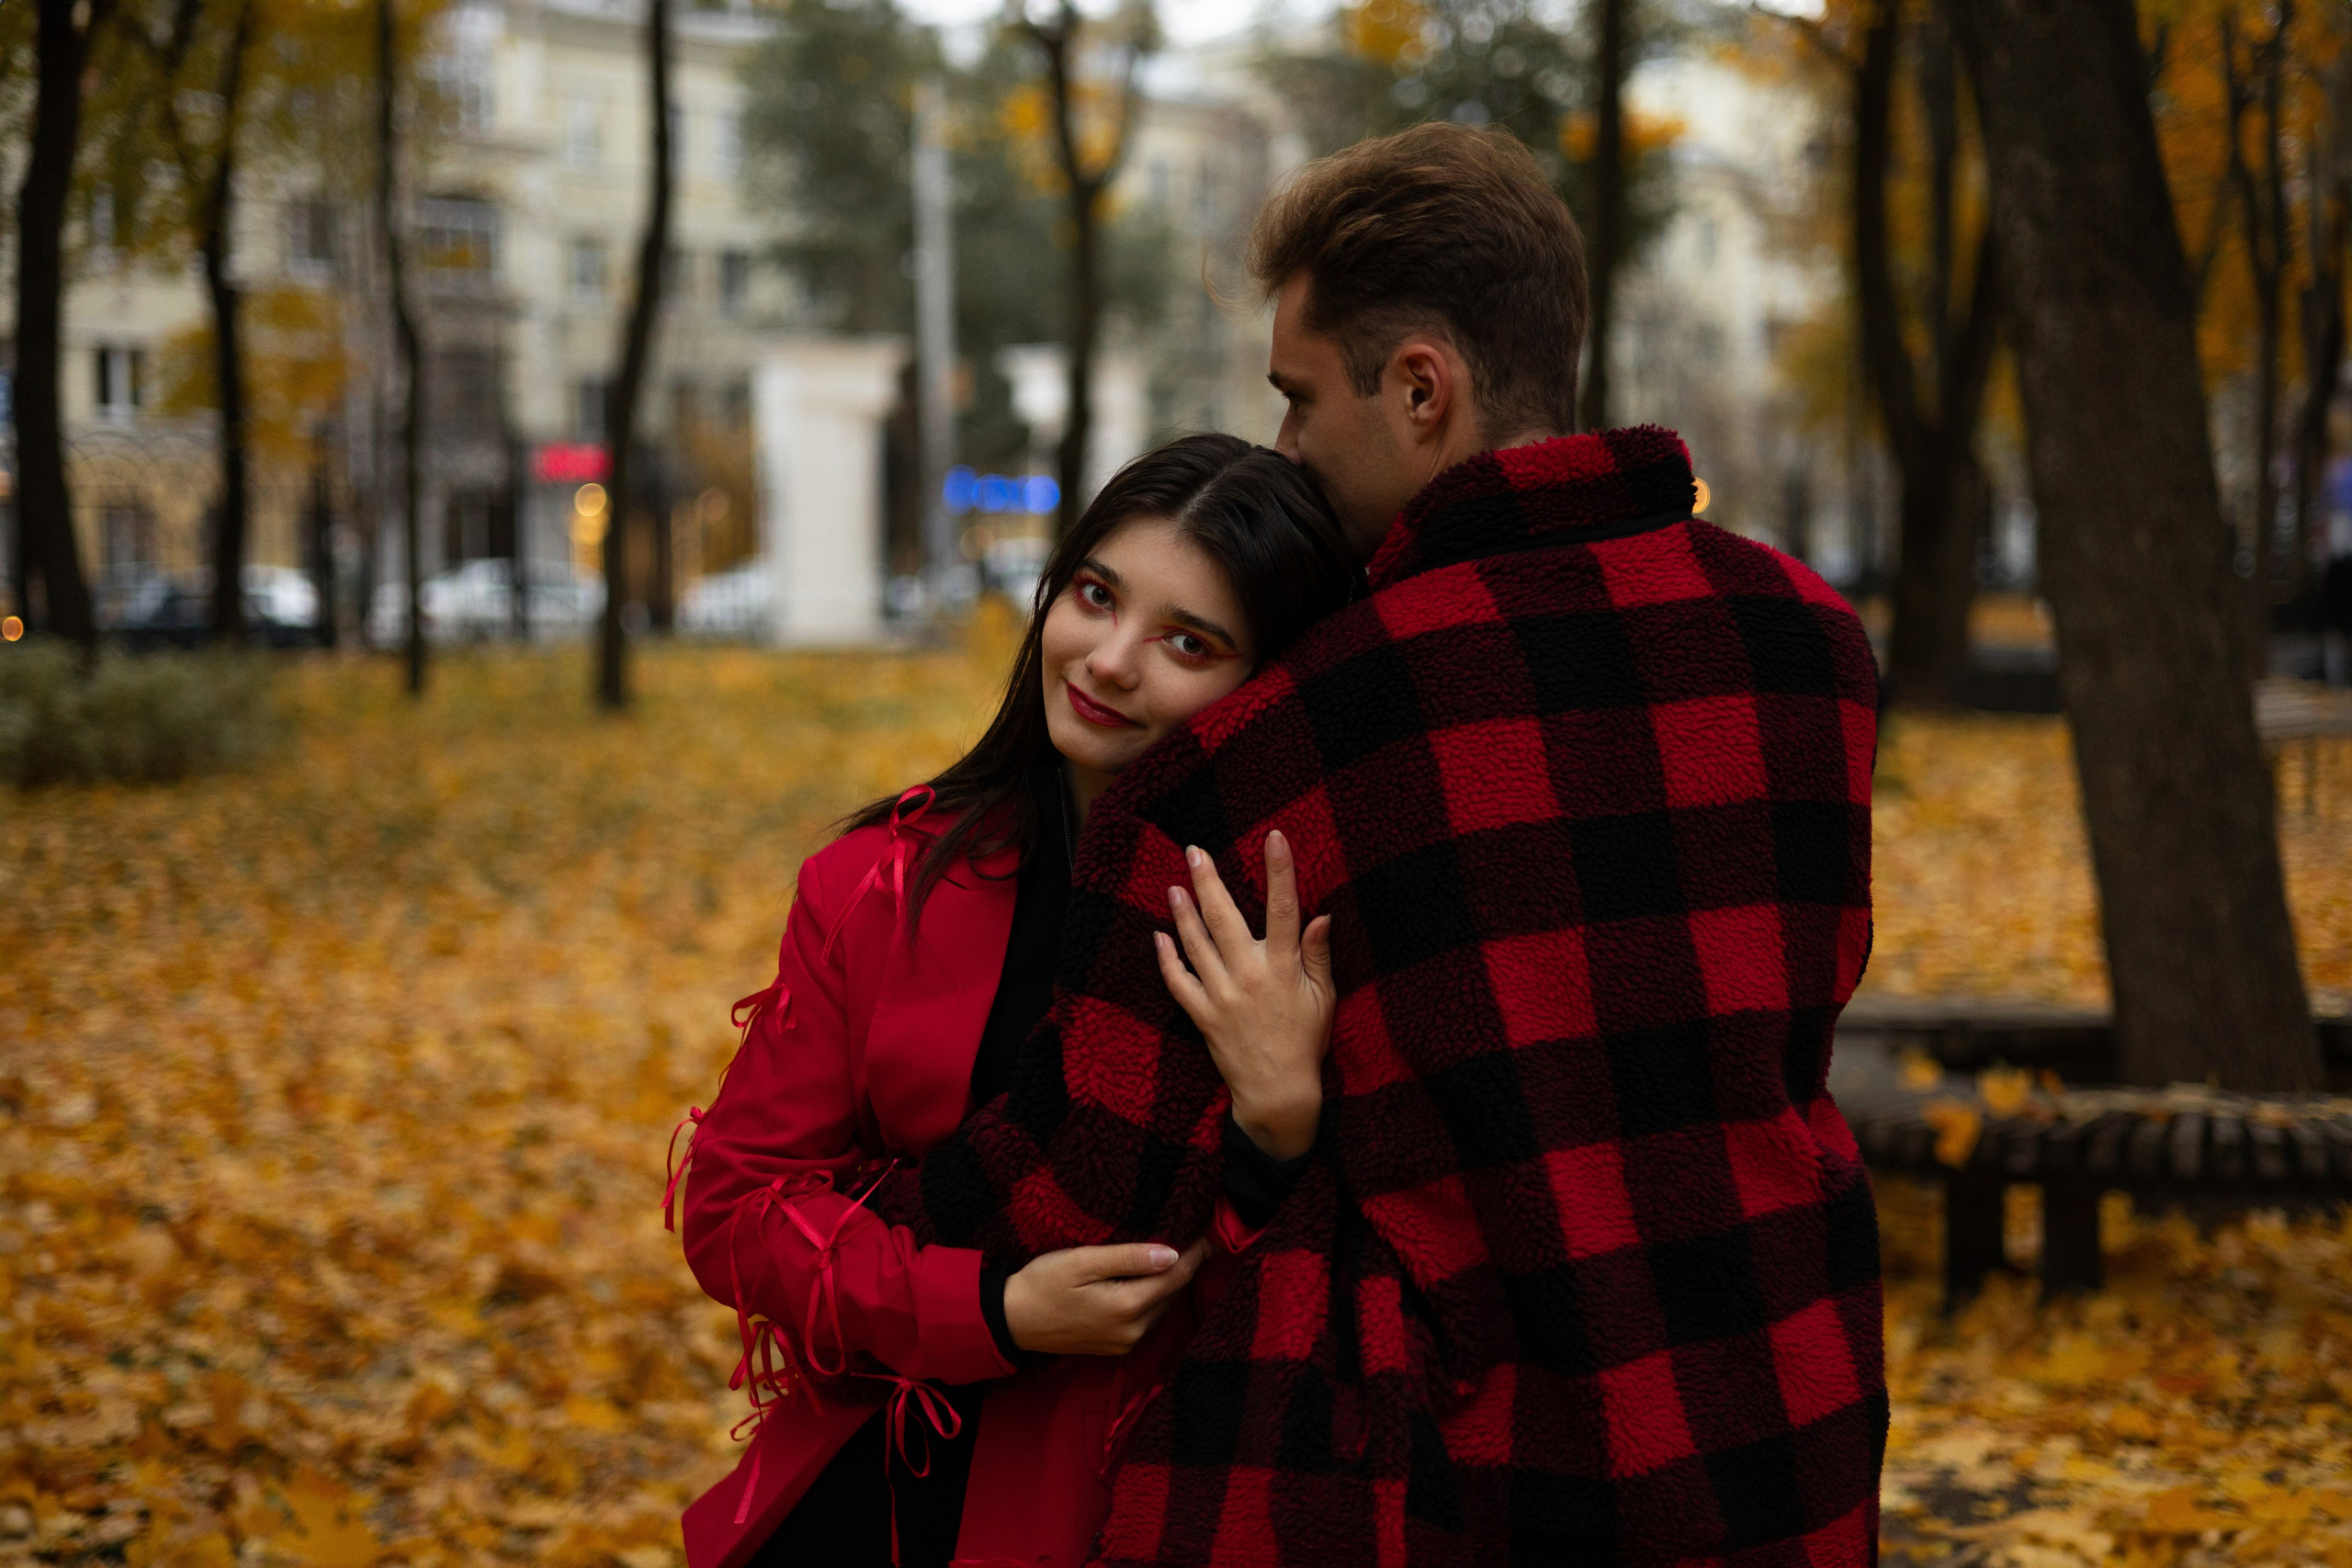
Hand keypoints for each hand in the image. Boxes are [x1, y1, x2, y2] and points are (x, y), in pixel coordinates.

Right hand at [1001, 1240, 1209, 1355]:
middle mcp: (1132, 1332)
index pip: (1175, 1278)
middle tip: (1197, 1239)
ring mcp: (1124, 1343)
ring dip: (1170, 1284)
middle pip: (1171, 1295)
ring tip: (1178, 1256)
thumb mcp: (1084, 1261)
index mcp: (1127, 1308)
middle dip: (1185, 1268)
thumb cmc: (1043, 1283)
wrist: (1011, 1320)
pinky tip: (1150, 1280)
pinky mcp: (1114, 1347)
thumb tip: (1171, 1254)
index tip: (1210, 1235)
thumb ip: (1129, 1258)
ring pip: (1161, 1308)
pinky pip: (1146, 1320)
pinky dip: (1154, 1299)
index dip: (1195, 1255)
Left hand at [1153, 831, 1334, 1161]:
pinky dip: (1166, 958)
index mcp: (1282, 967)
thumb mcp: (1323, 998)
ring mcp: (1221, 995)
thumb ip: (1318, 955)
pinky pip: (1178, 982)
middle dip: (1208, 880)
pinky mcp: (1202, 1014)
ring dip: (1183, 912)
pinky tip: (1159, 937)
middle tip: (1195, 851)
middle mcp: (1248, 975)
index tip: (1275, 837)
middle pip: (1223, 917)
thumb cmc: (1306, 1042)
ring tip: (1175, 885)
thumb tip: (1321, 916)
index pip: (1282, 908)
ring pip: (1196, 943)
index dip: (1279, 870)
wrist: (1278, 1092)